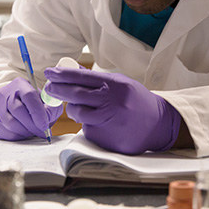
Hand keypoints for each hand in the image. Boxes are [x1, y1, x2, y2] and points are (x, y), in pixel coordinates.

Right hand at [0, 77, 62, 140]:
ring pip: (10, 122)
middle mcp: (6, 93)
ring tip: (34, 131)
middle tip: (42, 132)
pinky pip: (5, 131)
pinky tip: (25, 133)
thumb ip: (51, 108)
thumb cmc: (35, 104)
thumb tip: (47, 119)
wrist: (20, 106)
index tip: (45, 125)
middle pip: (17, 109)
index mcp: (21, 84)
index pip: (29, 95)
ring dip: (25, 131)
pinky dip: (17, 135)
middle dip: (32, 124)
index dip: (37, 112)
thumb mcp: (46, 102)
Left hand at [43, 68, 180, 154]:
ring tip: (85, 109)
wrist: (158, 124)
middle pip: (75, 94)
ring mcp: (108, 122)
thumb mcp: (121, 83)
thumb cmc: (136, 101)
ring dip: (74, 109)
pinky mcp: (105, 138)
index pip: (82, 77)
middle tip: (50, 87)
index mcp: (115, 85)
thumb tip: (71, 69)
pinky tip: (103, 123)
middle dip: (58, 89)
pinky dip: (89, 124)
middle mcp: (111, 103)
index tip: (50, 71)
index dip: (63, 74)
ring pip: (77, 113)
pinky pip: (87, 129)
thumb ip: (97, 79)